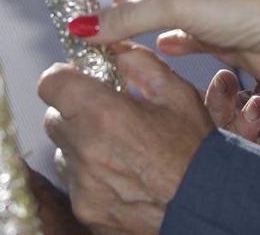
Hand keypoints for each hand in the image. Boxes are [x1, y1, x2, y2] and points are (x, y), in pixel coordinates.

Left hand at [39, 44, 213, 234]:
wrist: (209, 207)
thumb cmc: (196, 152)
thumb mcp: (177, 94)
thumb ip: (139, 62)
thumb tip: (116, 49)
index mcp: (103, 113)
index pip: (51, 83)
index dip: (63, 78)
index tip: (79, 81)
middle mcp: (85, 150)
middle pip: (54, 118)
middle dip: (74, 112)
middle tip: (106, 117)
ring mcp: (82, 185)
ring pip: (63, 154)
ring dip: (81, 147)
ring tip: (118, 151)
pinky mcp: (86, 211)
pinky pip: (75, 185)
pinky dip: (91, 178)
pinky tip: (122, 177)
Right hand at [79, 0, 259, 82]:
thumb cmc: (237, 4)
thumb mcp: (173, 3)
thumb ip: (128, 15)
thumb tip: (79, 25)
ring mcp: (202, 10)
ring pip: (159, 5)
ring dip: (137, 5)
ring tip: (114, 3)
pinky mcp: (216, 38)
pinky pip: (183, 37)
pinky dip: (168, 39)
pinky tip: (160, 44)